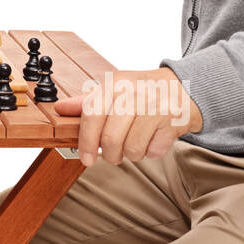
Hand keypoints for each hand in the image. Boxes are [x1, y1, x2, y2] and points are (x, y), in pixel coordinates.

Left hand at [54, 68, 202, 166]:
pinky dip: (151, 151)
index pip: (92, 115)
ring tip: (135, 142)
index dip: (86, 141)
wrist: (184, 87)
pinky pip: (154, 152)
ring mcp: (154, 109)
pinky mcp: (172, 123)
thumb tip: (59, 109)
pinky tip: (153, 138)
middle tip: (113, 155)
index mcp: (114, 85)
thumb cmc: (142, 90)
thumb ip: (87, 102)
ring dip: (131, 154)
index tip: (85, 158)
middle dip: (110, 154)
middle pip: (111, 139)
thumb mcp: (113, 89)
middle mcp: (134, 94)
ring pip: (132, 149)